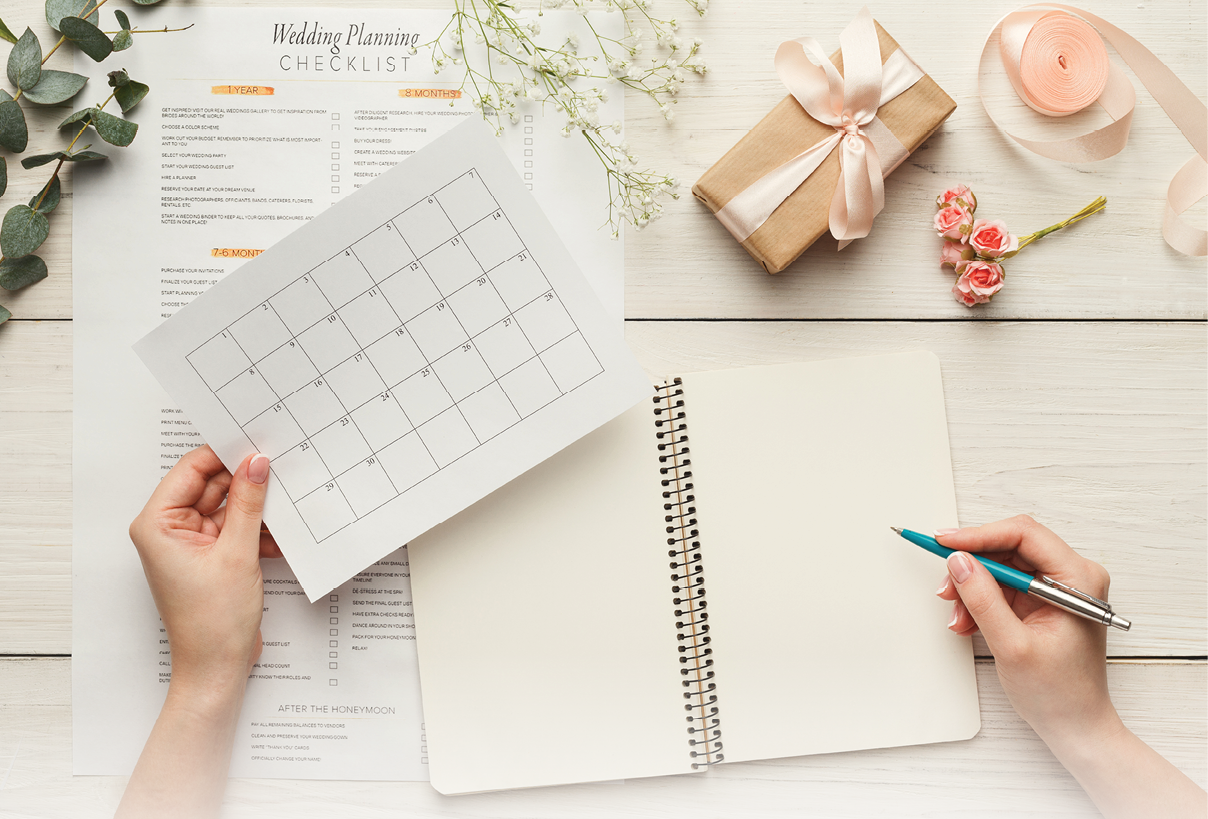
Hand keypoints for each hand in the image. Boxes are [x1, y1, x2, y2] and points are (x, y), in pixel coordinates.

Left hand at [129, 445, 281, 698]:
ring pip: (229, 507)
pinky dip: (258, 530)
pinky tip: (280, 534)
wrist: (216, 669)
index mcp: (158, 524)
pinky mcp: (212, 557)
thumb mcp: (237, 553)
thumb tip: (257, 464)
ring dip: (257, 509)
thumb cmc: (211, 622)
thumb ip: (250, 504)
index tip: (256, 443)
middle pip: (212, 486)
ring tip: (285, 506)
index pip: (192, 470)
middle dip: (246, 481)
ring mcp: (192, 544)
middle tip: (281, 469)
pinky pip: (236, 528)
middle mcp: (170, 530)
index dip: (224, 454)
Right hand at [935, 515, 1122, 751]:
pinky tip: (968, 621)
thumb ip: (982, 599)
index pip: (1023, 534)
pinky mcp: (1042, 601)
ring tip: (958, 615)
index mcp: (1078, 579)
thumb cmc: (1060, 693)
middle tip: (945, 582)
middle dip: (973, 567)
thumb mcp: (1012, 645)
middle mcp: (1072, 577)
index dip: (979, 535)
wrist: (1075, 726)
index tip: (945, 543)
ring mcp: (1057, 588)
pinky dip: (981, 600)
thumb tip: (959, 562)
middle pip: (1009, 547)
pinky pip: (1003, 586)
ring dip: (973, 588)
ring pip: (1001, 567)